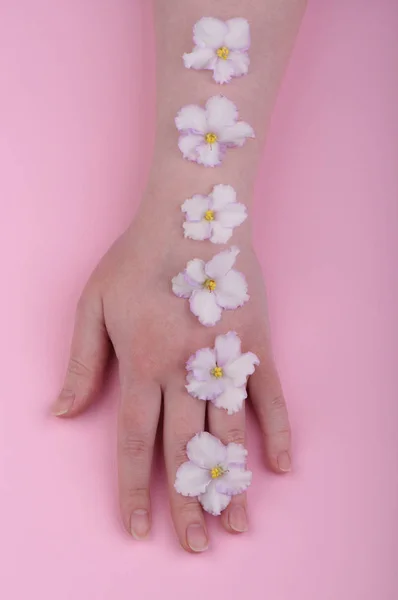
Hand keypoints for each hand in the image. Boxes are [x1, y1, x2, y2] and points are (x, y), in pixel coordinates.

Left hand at [51, 198, 290, 552]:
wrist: (189, 217)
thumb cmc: (137, 258)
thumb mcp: (93, 304)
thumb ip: (81, 362)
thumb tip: (59, 412)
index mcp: (142, 365)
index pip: (134, 442)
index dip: (132, 488)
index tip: (139, 527)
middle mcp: (184, 372)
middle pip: (184, 450)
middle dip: (188, 502)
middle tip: (196, 546)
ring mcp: (223, 358)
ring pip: (228, 432)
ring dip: (232, 481)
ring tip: (238, 524)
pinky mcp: (254, 343)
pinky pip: (269, 394)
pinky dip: (275, 429)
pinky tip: (279, 464)